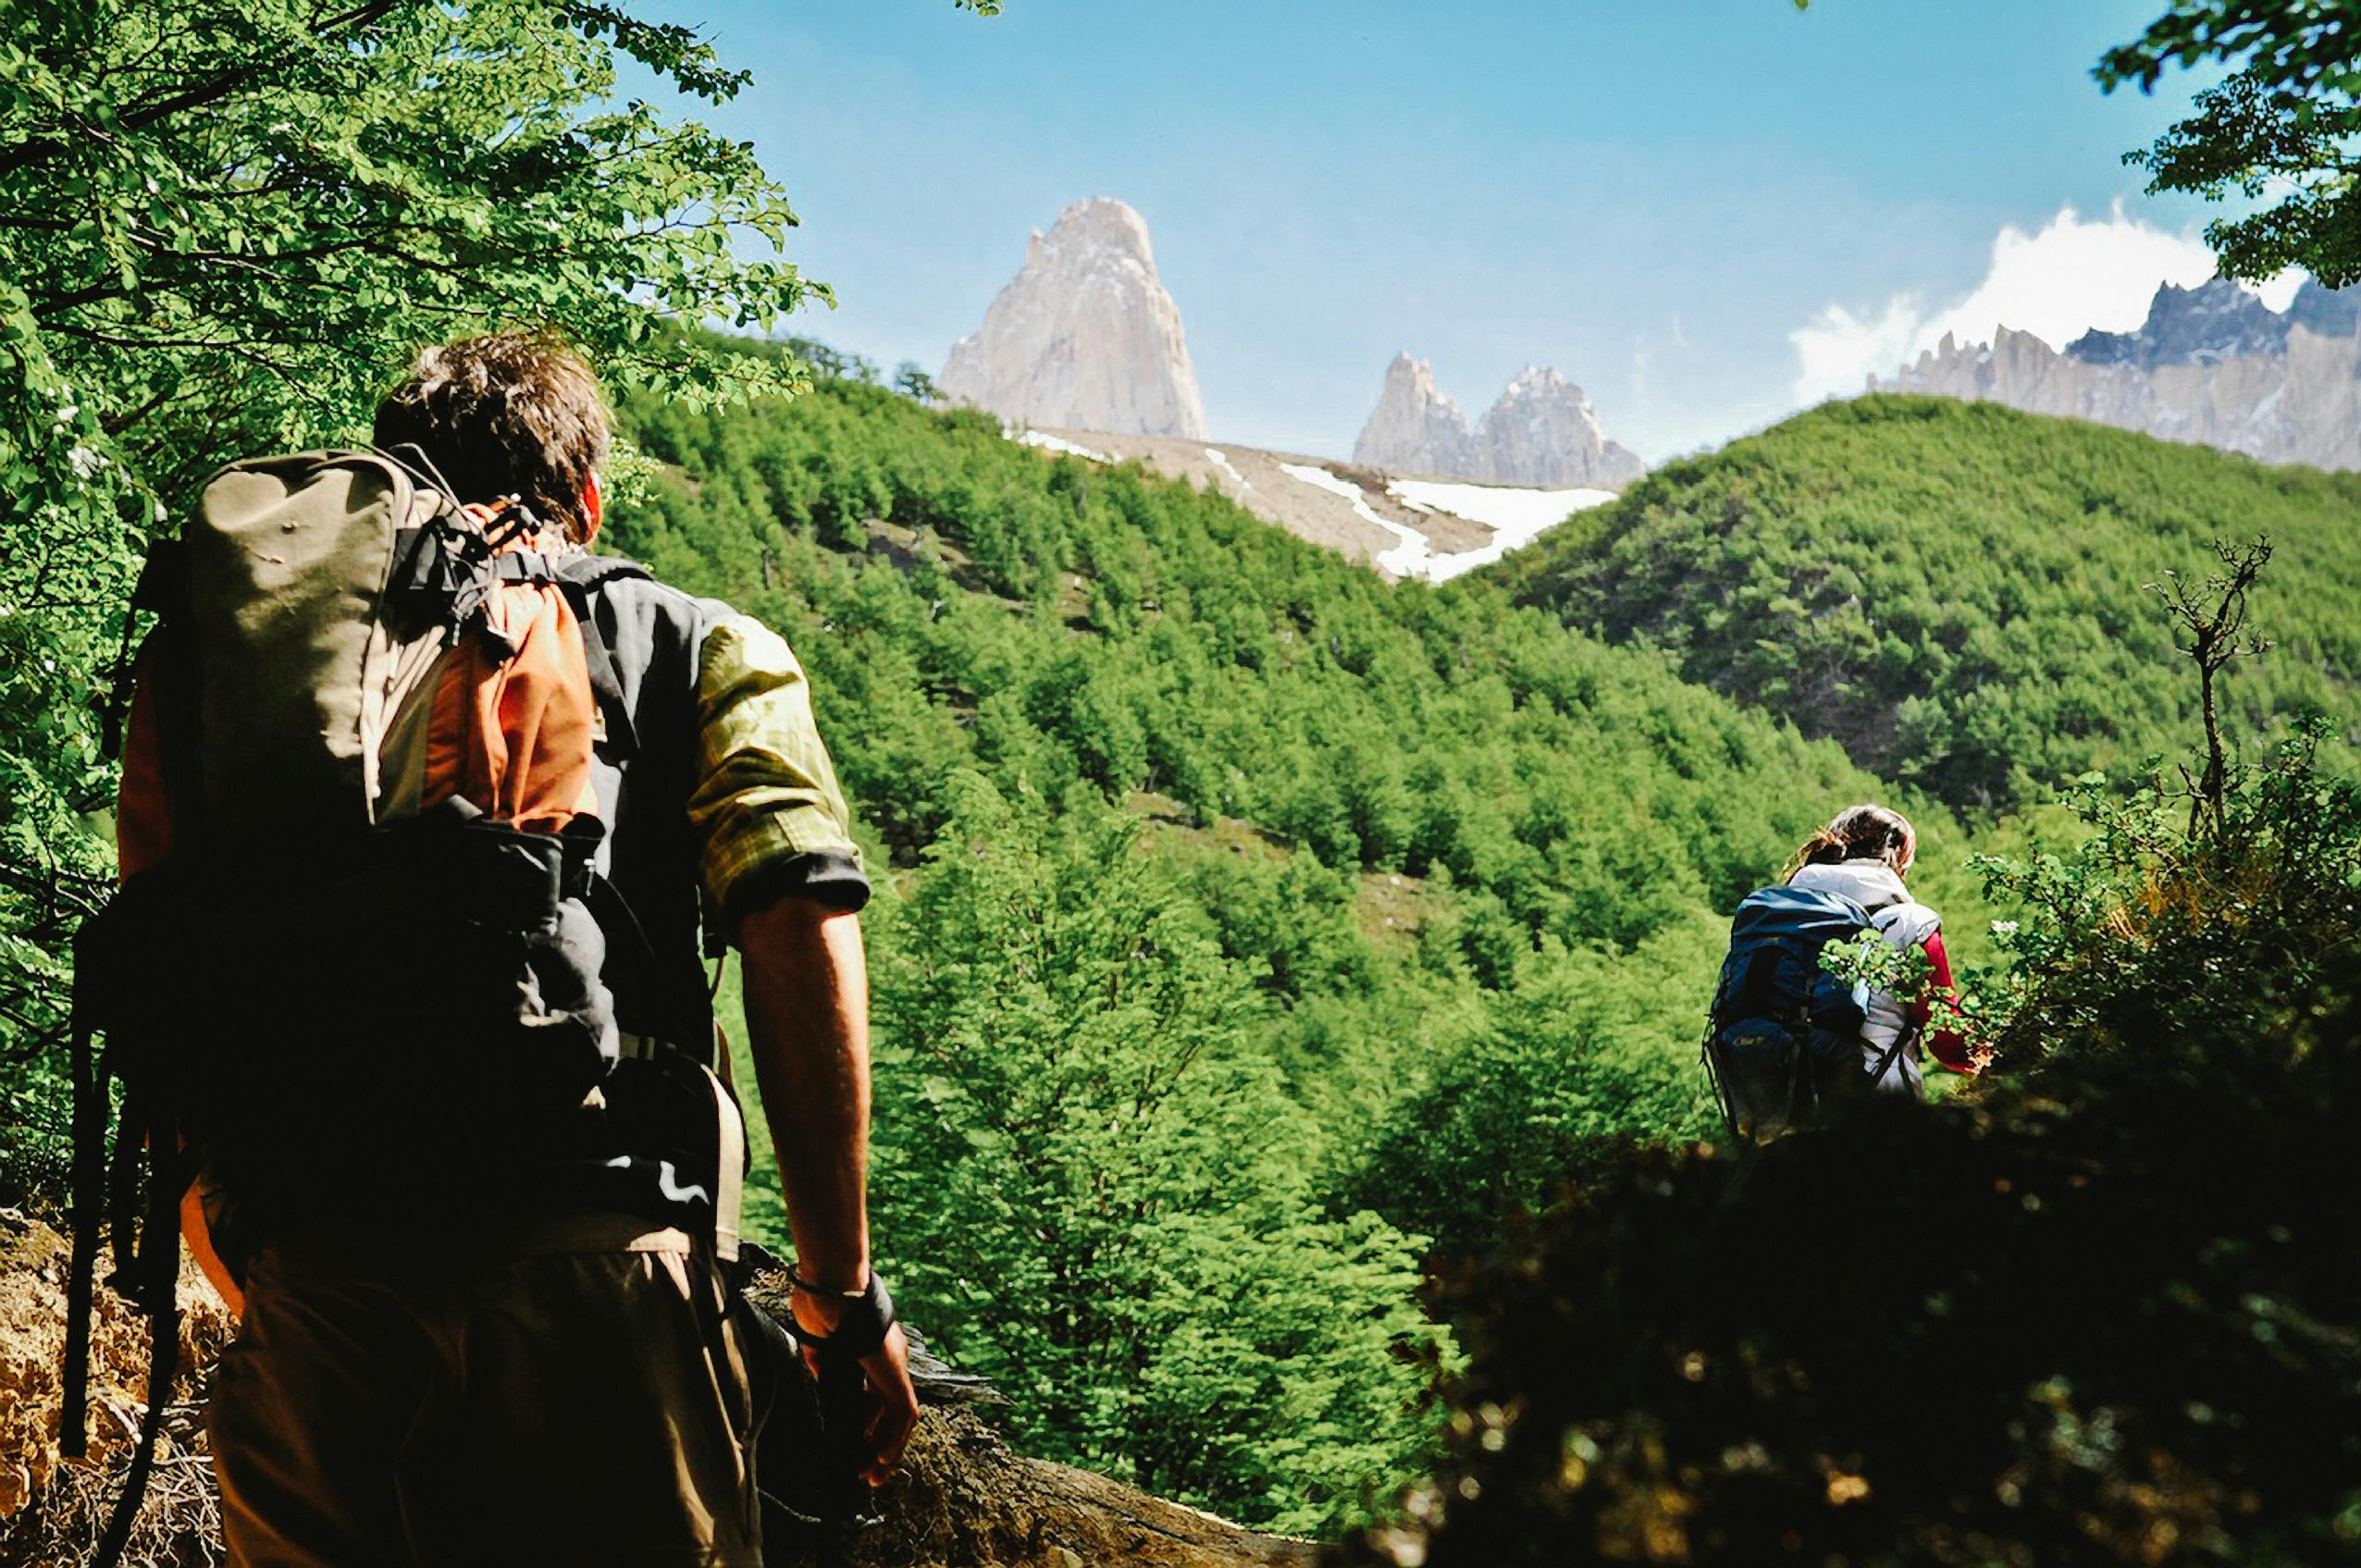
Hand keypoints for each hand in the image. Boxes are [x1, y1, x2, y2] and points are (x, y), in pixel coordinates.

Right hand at [789, 1281, 921, 1484]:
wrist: (831, 1283)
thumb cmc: (820, 1298)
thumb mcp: (817, 1338)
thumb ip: (821, 1360)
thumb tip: (823, 1377)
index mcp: (871, 1348)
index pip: (875, 1392)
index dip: (868, 1419)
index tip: (856, 1439)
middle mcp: (888, 1357)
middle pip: (890, 1408)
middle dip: (880, 1440)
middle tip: (868, 1469)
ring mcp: (894, 1365)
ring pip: (901, 1416)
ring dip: (889, 1448)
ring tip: (874, 1476)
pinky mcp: (896, 1373)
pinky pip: (904, 1414)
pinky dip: (894, 1440)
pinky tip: (882, 1462)